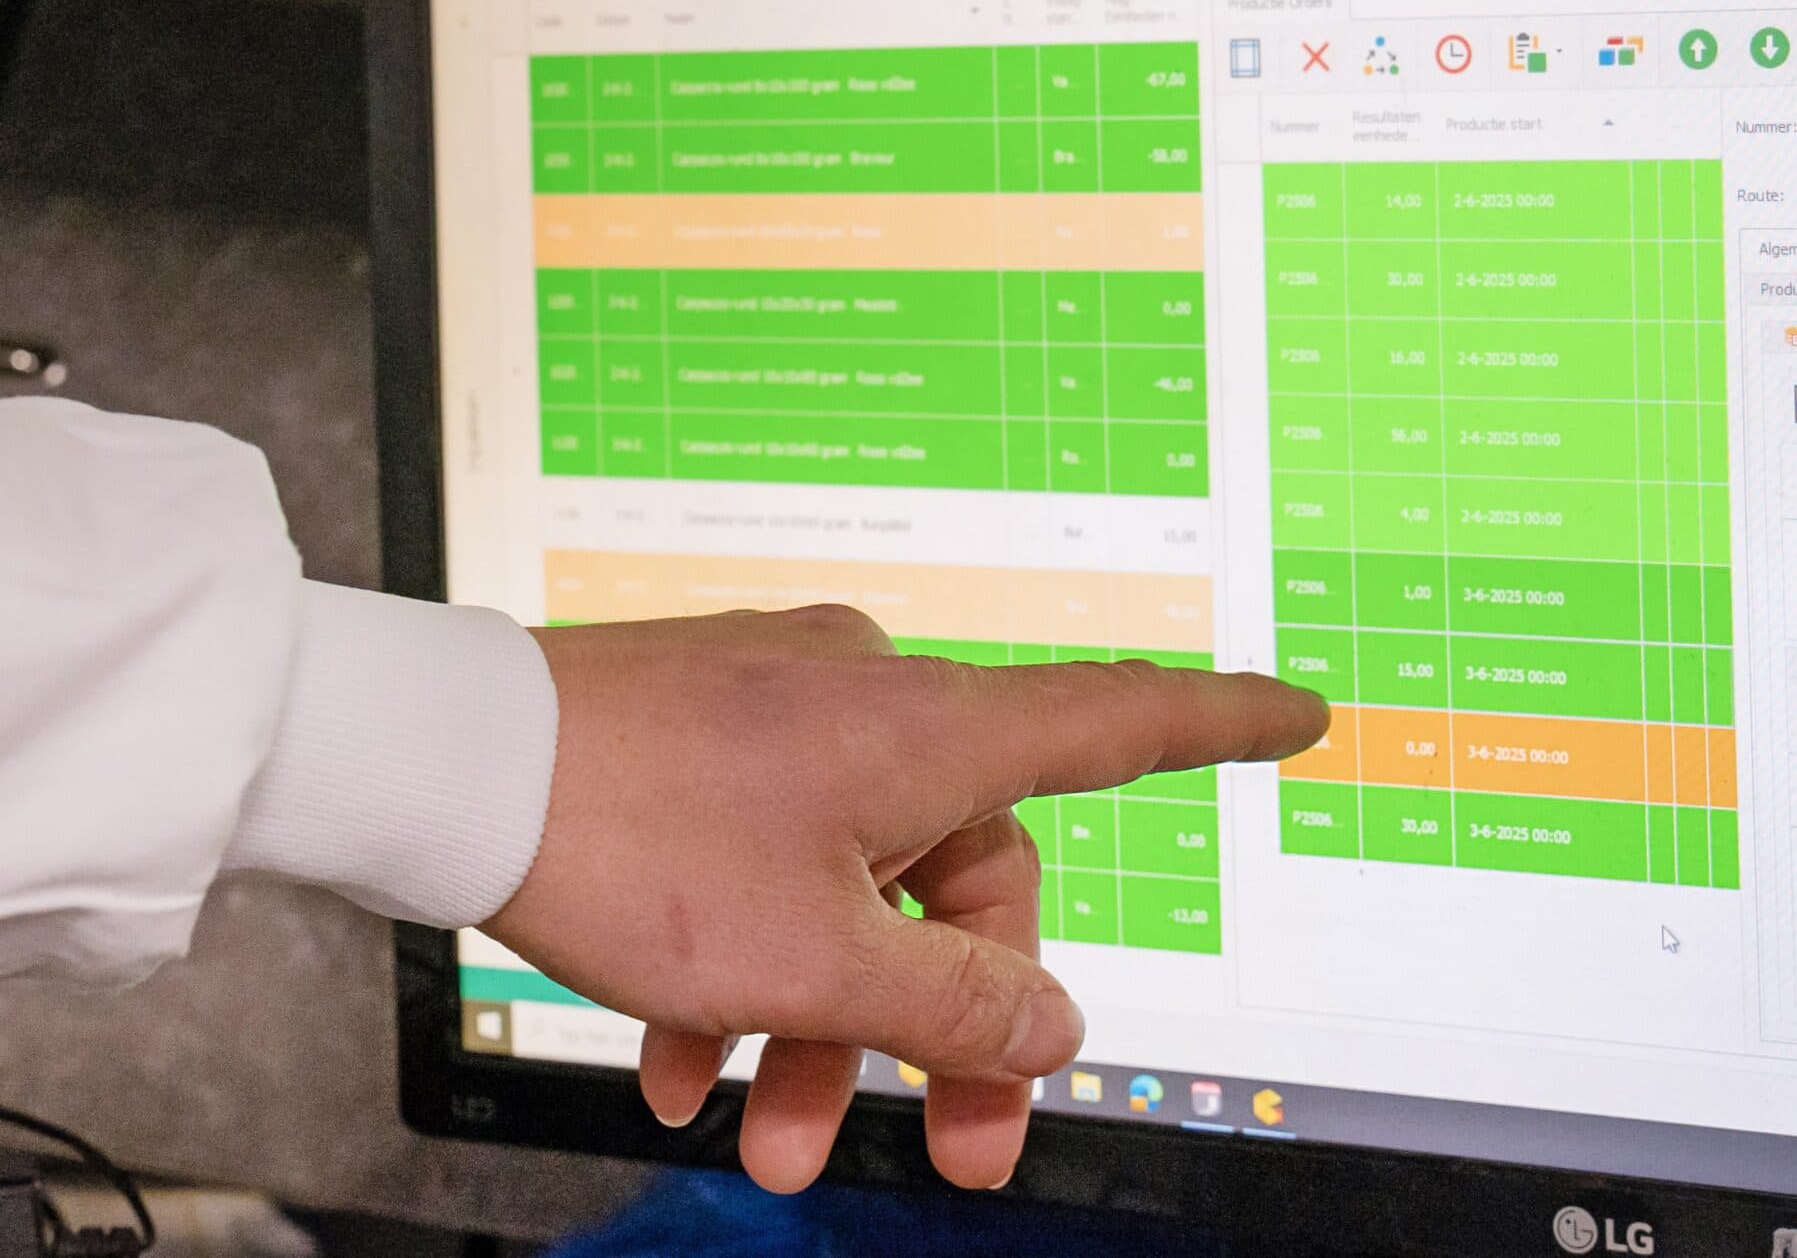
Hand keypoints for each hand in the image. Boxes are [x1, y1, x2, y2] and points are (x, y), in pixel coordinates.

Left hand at [480, 606, 1326, 1193]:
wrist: (433, 759)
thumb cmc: (625, 837)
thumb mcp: (810, 962)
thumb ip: (954, 1004)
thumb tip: (1057, 1027)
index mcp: (933, 732)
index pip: (1123, 719)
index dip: (1225, 725)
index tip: (1302, 715)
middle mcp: (877, 701)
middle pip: (972, 869)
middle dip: (949, 1024)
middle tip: (938, 1154)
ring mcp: (789, 709)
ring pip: (860, 877)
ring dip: (830, 1016)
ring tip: (766, 1130)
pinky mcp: (712, 727)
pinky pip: (775, 848)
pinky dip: (754, 953)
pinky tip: (684, 1056)